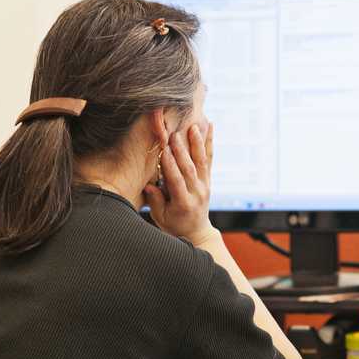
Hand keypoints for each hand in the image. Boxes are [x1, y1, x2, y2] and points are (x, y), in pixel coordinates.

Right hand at [144, 123, 217, 245]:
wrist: (196, 232)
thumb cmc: (174, 225)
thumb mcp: (160, 217)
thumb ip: (155, 202)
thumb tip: (148, 187)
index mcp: (183, 203)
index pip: (177, 181)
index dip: (170, 166)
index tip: (163, 150)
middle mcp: (197, 193)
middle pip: (189, 169)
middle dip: (182, 151)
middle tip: (175, 134)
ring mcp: (205, 185)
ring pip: (202, 161)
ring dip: (197, 143)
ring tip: (193, 126)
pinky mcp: (208, 179)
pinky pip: (209, 159)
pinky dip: (209, 143)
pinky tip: (210, 127)